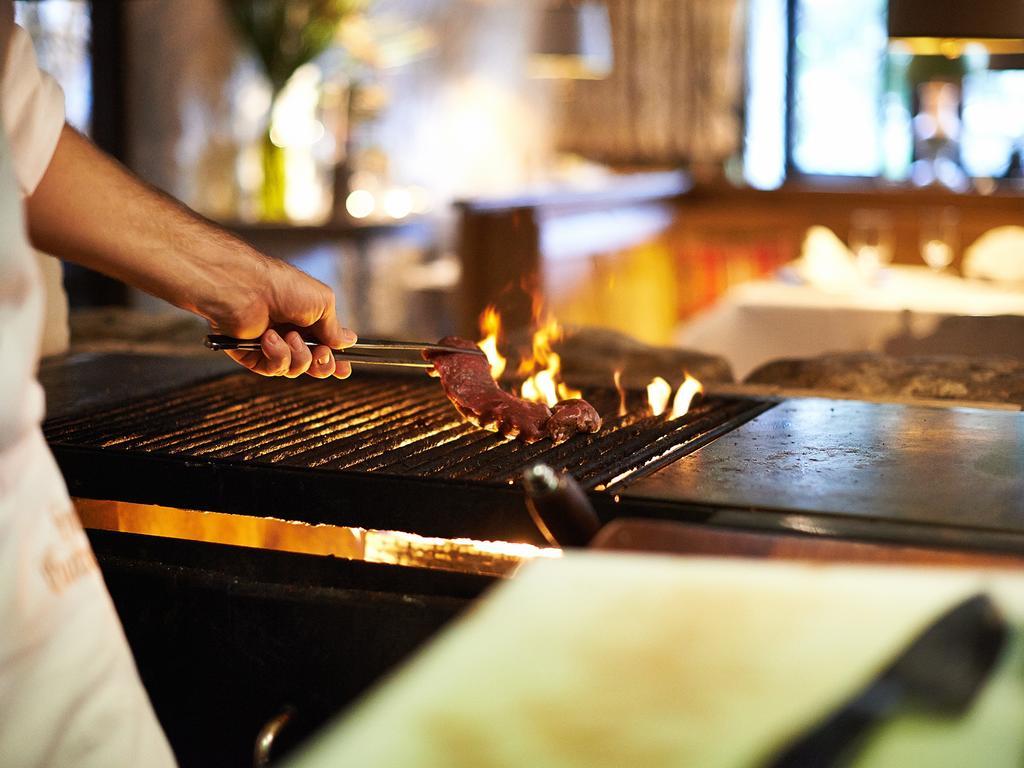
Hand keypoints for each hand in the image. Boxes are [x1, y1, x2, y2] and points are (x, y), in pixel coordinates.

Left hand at [201, 253, 356, 379]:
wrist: (247, 289)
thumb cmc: (283, 287)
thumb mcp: (323, 303)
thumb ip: (335, 328)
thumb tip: (348, 341)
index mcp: (307, 318)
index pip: (326, 344)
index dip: (336, 359)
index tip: (345, 368)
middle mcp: (290, 332)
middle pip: (313, 363)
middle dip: (321, 363)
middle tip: (321, 353)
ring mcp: (271, 345)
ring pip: (296, 368)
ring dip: (298, 355)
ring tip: (290, 336)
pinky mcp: (253, 355)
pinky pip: (274, 368)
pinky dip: (276, 355)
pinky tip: (269, 339)